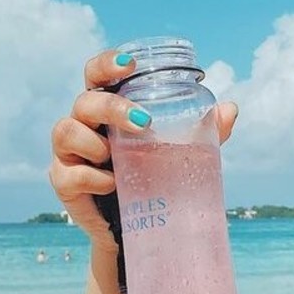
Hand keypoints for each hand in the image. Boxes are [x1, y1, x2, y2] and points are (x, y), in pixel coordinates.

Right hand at [49, 49, 238, 243]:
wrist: (134, 229)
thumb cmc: (151, 178)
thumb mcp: (178, 153)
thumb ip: (202, 133)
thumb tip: (230, 110)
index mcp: (106, 109)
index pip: (96, 75)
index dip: (106, 64)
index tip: (130, 64)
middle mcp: (82, 125)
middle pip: (84, 102)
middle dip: (112, 107)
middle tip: (143, 122)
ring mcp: (68, 153)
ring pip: (65, 132)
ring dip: (95, 143)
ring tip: (117, 158)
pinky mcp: (63, 182)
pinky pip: (70, 174)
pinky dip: (94, 178)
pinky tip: (113, 184)